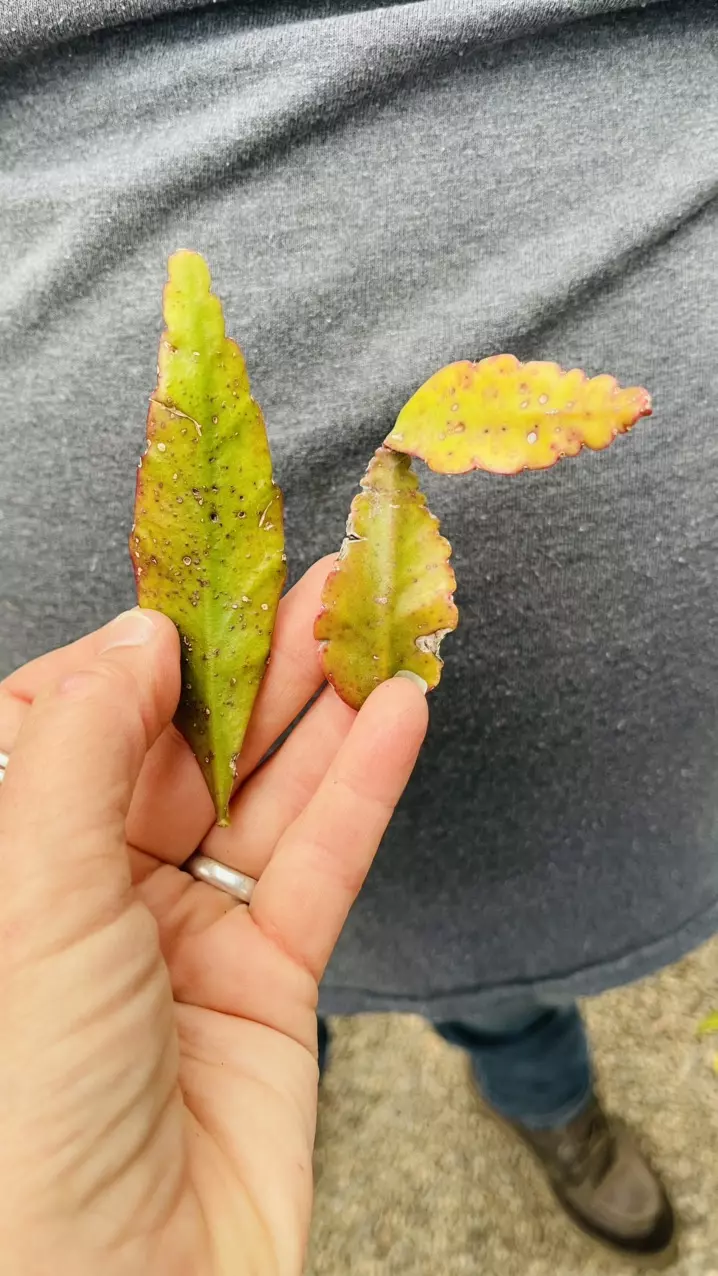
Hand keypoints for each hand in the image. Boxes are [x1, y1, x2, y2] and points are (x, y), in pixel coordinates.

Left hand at [0, 559, 426, 1275]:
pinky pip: (317, 864)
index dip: (135, 658)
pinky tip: (396, 718)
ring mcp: (183, 933)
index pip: (75, 722)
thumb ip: (82, 754)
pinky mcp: (266, 980)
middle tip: (320, 584)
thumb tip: (135, 639)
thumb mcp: (32, 901)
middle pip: (184, 748)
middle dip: (253, 666)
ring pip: (262, 795)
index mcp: (11, 859)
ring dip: (321, 711)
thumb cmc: (25, 1112)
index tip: (195, 604)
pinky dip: (361, 789)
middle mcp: (92, 889)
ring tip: (374, 625)